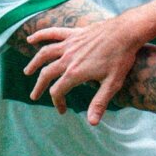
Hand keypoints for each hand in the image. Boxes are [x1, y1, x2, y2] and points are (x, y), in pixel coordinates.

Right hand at [23, 16, 142, 121]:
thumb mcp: (112, 84)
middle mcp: (68, 58)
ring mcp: (70, 44)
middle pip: (47, 74)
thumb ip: (100, 103)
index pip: (58, 91)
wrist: (127, 32)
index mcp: (75, 72)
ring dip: (34, 63)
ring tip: (28, 72)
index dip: (58, 102)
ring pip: (45, 54)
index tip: (63, 110)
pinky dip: (41, 35)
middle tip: (34, 96)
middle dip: (39, 87)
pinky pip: (53, 33)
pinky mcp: (74, 34)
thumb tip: (92, 123)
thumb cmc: (121, 58)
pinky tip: (31, 39)